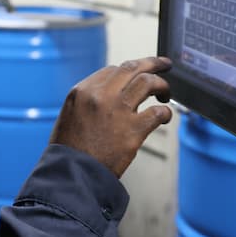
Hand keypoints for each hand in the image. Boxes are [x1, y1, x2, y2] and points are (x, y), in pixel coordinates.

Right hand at [49, 56, 172, 177]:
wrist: (72, 173)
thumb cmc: (69, 149)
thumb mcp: (70, 114)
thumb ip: (89, 101)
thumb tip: (109, 95)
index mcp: (83, 90)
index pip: (112, 70)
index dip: (129, 71)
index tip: (138, 74)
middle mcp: (101, 95)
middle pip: (132, 68)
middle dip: (152, 63)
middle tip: (164, 65)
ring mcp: (118, 110)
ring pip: (148, 82)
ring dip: (161, 85)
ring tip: (165, 93)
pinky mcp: (133, 129)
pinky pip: (158, 112)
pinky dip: (165, 112)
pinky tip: (165, 116)